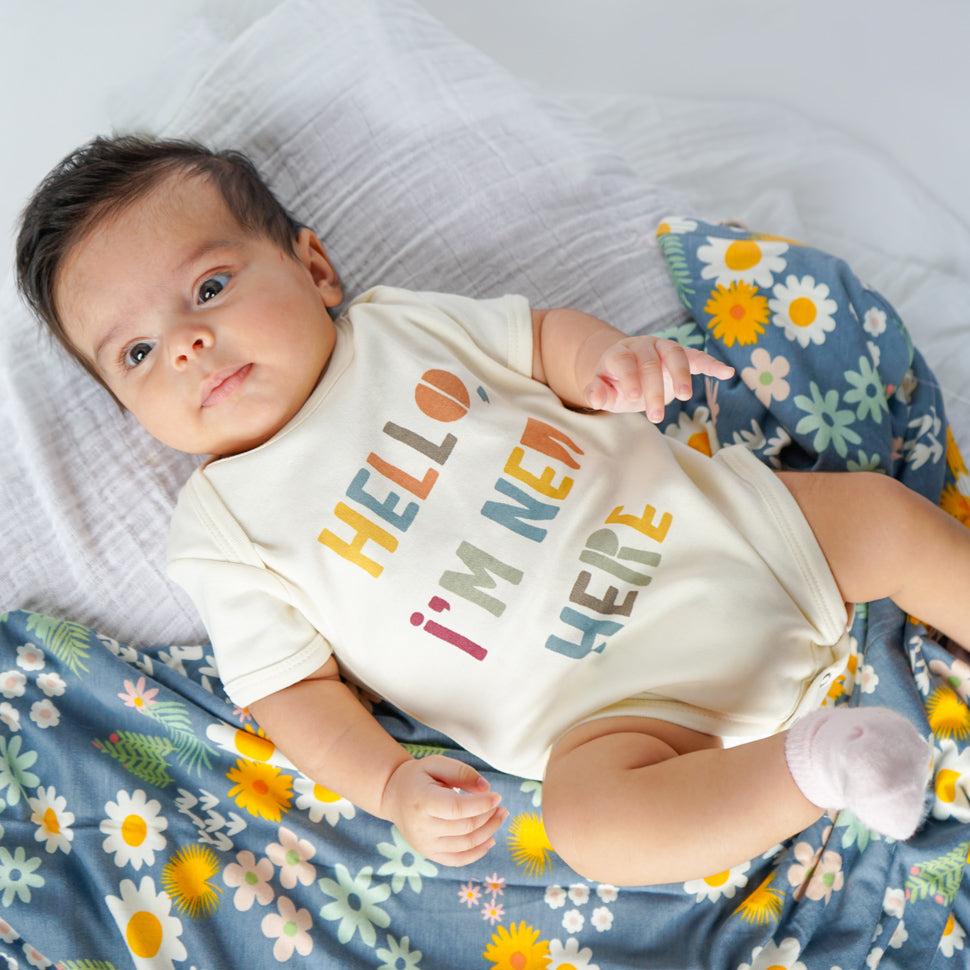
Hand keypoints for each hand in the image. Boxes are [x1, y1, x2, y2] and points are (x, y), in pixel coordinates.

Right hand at [380, 756, 506, 866]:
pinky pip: (457, 860)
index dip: (481, 804)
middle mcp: (421, 827)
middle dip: (489, 817)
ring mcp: (424, 844)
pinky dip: (477, 853)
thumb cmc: (418, 777)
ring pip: (465, 844)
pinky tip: (490, 840)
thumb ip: (461, 772)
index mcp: (421, 801)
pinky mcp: (429, 853)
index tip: (497, 796)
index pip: (457, 808)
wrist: (393, 796)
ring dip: (488, 832)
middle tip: (501, 806)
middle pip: (465, 827)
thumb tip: (486, 789)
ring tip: (500, 817)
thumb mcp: (436, 763)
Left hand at [585, 335, 733, 421]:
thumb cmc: (614, 384)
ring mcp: (663, 348)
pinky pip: (697, 357)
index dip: (629, 377)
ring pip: (675, 355)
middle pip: (650, 363)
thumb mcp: (603, 390)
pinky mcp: (681, 356)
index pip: (624, 362)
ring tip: (684, 398)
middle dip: (653, 390)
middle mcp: (642, 346)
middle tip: (655, 417)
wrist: (629, 371)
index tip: (633, 396)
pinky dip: (712, 364)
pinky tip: (727, 372)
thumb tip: (595, 397)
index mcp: (619, 353)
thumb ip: (597, 392)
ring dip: (681, 376)